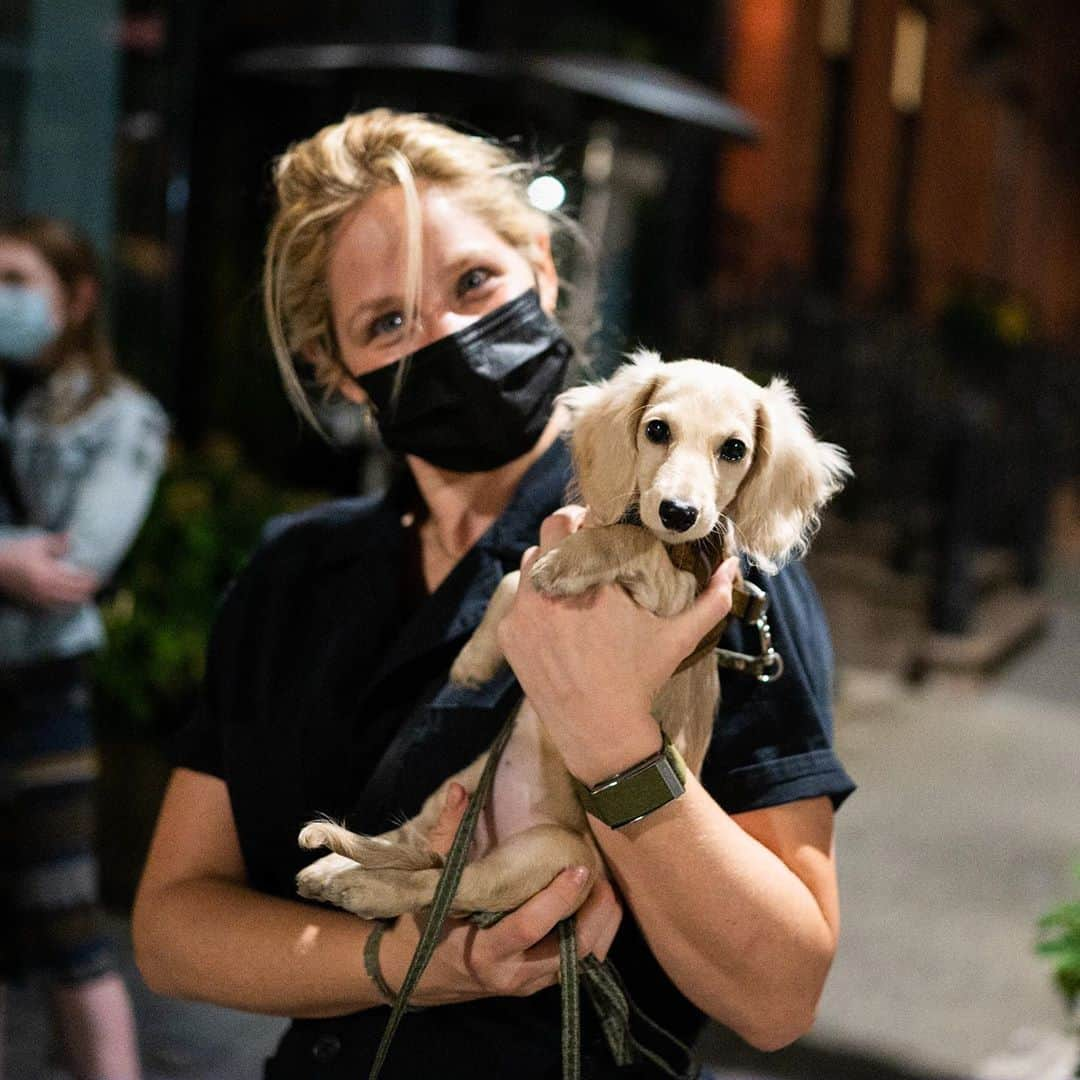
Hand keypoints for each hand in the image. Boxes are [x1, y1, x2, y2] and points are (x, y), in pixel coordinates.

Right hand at [0, 533, 99, 607]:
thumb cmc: (15, 552)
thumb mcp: (37, 543)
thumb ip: (57, 543)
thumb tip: (72, 537)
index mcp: (48, 575)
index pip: (76, 581)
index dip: (89, 580)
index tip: (98, 577)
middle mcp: (45, 590)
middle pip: (73, 595)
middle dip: (87, 592)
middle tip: (97, 587)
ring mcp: (37, 598)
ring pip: (64, 604)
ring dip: (77, 600)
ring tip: (86, 595)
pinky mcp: (29, 602)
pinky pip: (51, 608)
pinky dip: (63, 606)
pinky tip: (67, 603)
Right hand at [380, 783, 622, 1005]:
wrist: (425, 976)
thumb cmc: (429, 925)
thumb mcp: (433, 884)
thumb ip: (447, 837)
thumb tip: (460, 790)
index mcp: (484, 950)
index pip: (529, 926)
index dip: (558, 898)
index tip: (579, 867)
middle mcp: (513, 973)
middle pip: (571, 948)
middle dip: (596, 912)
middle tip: (603, 872)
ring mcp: (532, 983)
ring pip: (584, 958)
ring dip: (603, 921)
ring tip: (607, 883)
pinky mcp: (544, 983)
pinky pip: (581, 962)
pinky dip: (598, 932)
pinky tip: (601, 902)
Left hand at [497, 507, 738, 782]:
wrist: (599, 729)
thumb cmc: (641, 679)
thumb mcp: (679, 638)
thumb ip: (711, 599)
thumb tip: (732, 567)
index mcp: (592, 581)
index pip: (577, 523)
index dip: (585, 516)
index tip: (596, 522)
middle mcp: (553, 590)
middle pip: (548, 533)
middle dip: (564, 531)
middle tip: (581, 540)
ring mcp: (526, 612)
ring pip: (529, 564)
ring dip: (547, 562)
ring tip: (567, 574)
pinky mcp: (510, 633)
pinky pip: (517, 600)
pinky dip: (533, 599)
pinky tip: (552, 610)